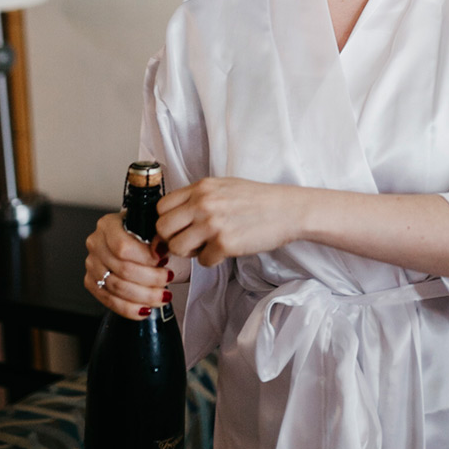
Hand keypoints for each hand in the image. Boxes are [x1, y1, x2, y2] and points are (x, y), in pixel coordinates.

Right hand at [84, 210, 172, 320]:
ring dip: (144, 295)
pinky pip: (110, 301)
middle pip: (122, 269)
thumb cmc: (141, 232)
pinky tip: (145, 309)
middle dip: (151, 278)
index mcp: (108, 225)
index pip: (123, 247)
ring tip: (162, 295)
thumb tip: (160, 248)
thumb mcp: (150, 225)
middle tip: (168, 278)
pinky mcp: (92, 283)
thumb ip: (156, 235)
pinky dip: (129, 308)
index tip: (164, 260)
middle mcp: (96, 244)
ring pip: (117, 287)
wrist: (130, 239)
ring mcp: (92, 265)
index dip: (145, 257)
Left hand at [157, 177, 303, 266]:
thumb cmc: (257, 199)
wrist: (287, 210)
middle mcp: (203, 203)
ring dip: (190, 252)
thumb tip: (174, 217)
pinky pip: (203, 261)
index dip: (166, 221)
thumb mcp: (223, 187)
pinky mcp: (224, 243)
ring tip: (206, 247)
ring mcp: (212, 223)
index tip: (175, 229)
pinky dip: (212, 260)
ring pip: (177, 248)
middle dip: (173, 239)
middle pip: (163, 228)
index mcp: (201, 187)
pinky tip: (225, 250)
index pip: (161, 207)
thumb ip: (198, 198)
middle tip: (189, 241)